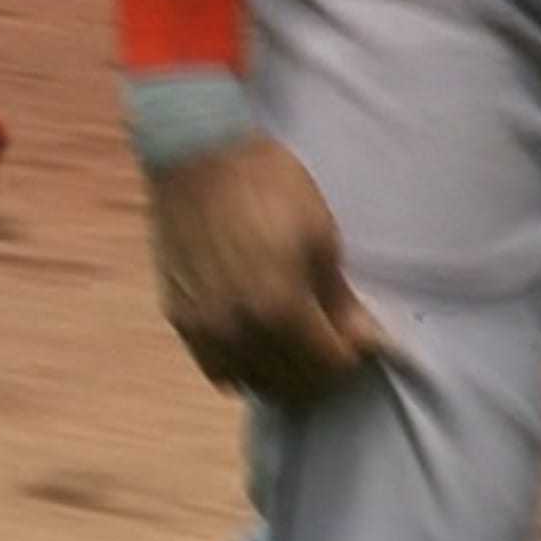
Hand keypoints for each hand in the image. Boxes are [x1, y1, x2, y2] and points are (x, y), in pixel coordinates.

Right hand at [146, 135, 388, 404]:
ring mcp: (203, 329)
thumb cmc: (268, 186)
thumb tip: (362, 339)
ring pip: (252, 383)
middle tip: (331, 338)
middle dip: (320, 368)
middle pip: (292, 382)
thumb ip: (339, 298)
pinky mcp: (179, 318)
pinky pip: (216, 369)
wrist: (196, 156)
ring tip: (294, 345)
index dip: (352, 351)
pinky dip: (243, 368)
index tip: (358, 331)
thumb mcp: (320, 235)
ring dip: (281, 374)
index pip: (330, 363)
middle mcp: (238, 330)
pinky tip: (255, 343)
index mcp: (279, 307)